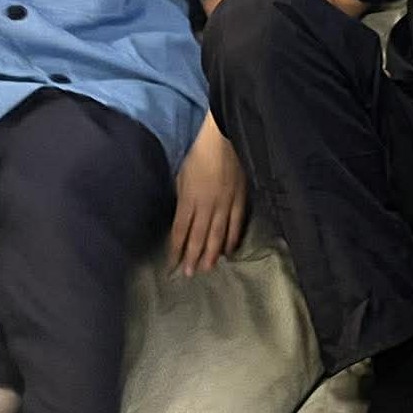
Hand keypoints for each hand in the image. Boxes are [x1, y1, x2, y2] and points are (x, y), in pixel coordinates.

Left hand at [168, 122, 247, 276]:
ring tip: (207, 268)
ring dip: (212, 253)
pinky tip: (229, 250)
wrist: (223, 139)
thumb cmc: (198, 154)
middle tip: (190, 274)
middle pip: (198, 236)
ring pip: (218, 234)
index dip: (176, 249)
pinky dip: (232, 238)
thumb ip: (183, 199)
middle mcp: (207, 206)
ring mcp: (225, 204)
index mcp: (189, 199)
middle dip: (193, 256)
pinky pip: (236, 223)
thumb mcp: (182, 176)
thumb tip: (183, 217)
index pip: (180, 231)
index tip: (172, 264)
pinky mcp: (240, 199)